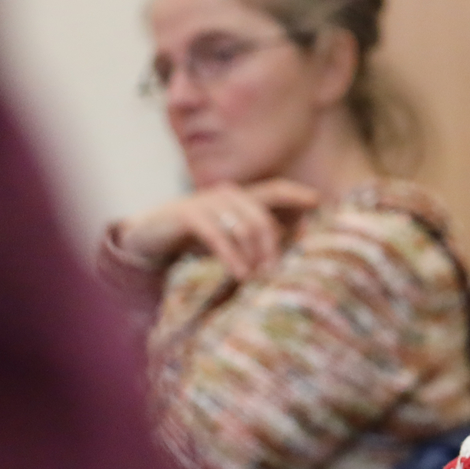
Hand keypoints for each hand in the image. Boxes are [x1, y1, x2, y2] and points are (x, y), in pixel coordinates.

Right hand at [111, 179, 322, 277]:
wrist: (149, 235)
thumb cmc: (195, 238)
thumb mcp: (228, 236)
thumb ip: (252, 239)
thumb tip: (283, 257)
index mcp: (239, 197)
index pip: (274, 190)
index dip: (296, 194)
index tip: (321, 201)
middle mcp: (226, 194)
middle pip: (261, 217)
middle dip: (273, 245)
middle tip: (275, 271)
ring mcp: (206, 201)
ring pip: (242, 227)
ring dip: (253, 255)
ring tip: (256, 278)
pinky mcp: (188, 215)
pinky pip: (217, 235)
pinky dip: (231, 256)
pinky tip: (239, 273)